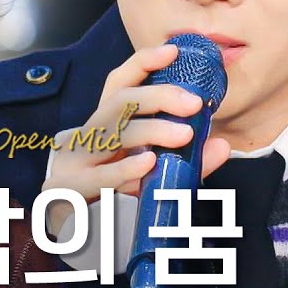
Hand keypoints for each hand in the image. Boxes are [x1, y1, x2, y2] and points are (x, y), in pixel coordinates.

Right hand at [42, 43, 230, 234]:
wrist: (69, 235)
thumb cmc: (113, 196)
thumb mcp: (151, 174)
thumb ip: (185, 160)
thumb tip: (221, 145)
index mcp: (104, 126)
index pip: (119, 84)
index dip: (143, 63)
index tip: (173, 51)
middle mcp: (86, 135)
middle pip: (119, 102)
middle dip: (158, 96)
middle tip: (194, 103)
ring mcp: (74, 161)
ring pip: (111, 134)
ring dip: (150, 131)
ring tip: (183, 134)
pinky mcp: (67, 190)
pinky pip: (99, 176)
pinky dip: (125, 170)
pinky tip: (148, 164)